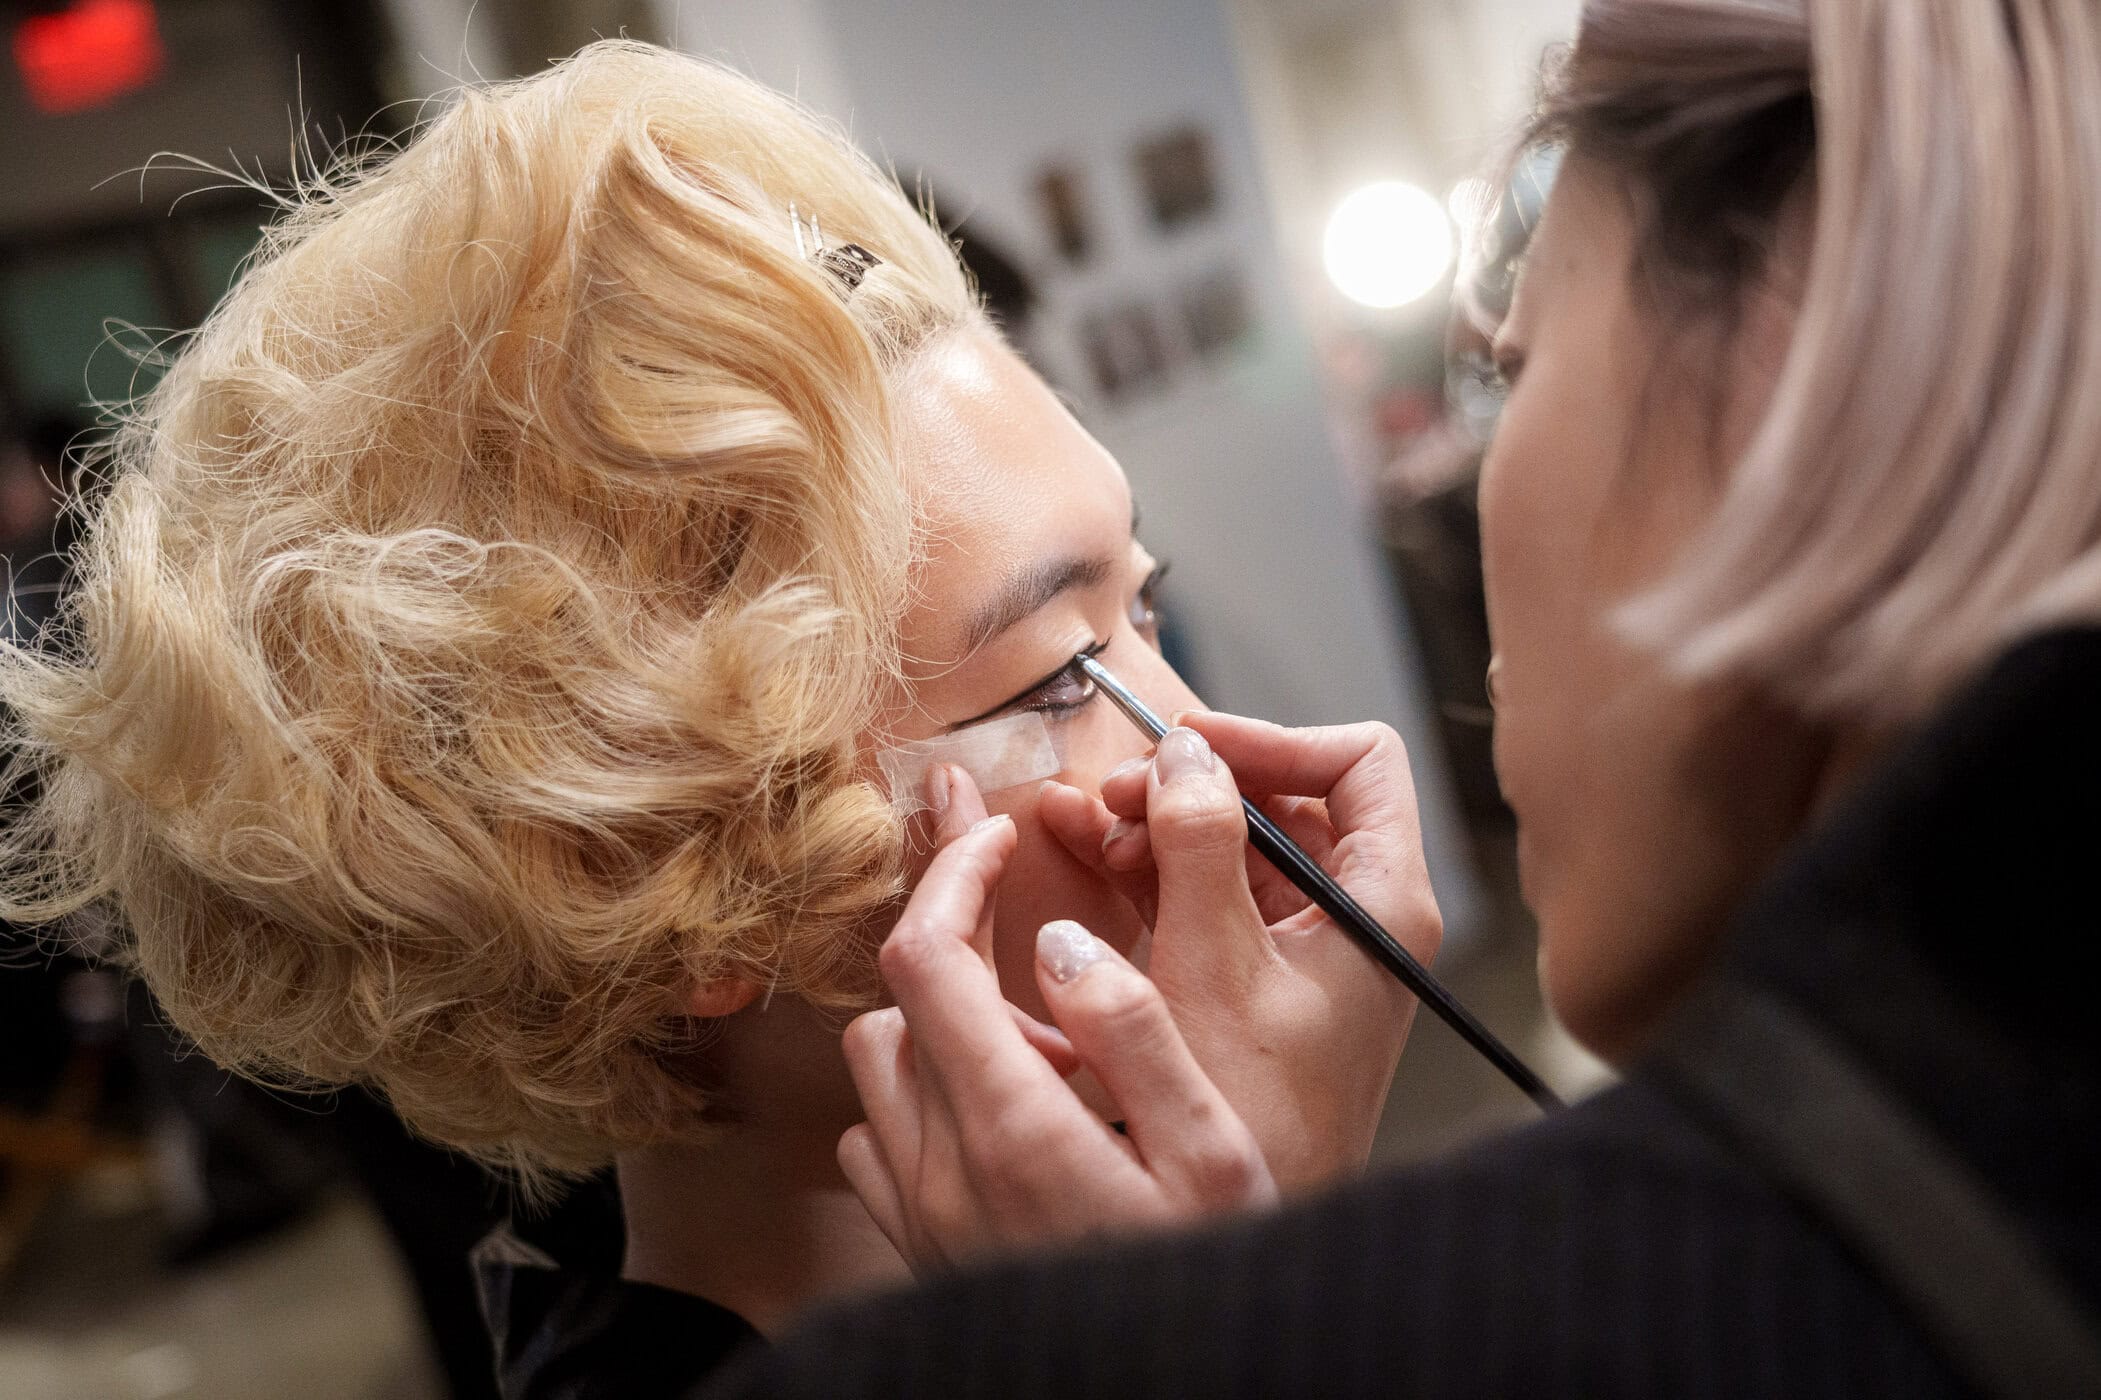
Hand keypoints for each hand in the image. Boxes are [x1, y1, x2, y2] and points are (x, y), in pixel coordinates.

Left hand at [838, 768, 1275, 1274]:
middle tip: (1048, 954)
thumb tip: (1062, 942)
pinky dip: (922, 1101)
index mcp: (1009, 1124)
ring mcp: (918, 1213)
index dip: (953, 873)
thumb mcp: (1214, 1152)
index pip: (926, 953)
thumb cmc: (1210, 1274)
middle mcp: (939, 1167)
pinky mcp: (917, 1249)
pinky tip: (1005, 1119)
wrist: (1169, 1393)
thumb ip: (1136, 1031)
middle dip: (954, 944)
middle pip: (893, 1001)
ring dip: (942, 1027)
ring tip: (1048, 1057)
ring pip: (879, 1068)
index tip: (997, 834)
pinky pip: (878, 1142)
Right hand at [1037, 713, 1439, 1187]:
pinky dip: (1155, 869)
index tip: (1187, 748)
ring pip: (1236, 842)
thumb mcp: (1215, 961)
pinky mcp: (1258, 978)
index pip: (1359, 763)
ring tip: (1083, 822)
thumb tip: (1184, 751)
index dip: (1272, 739)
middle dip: (1193, 782)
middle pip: (1285, 796)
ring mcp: (1305, 948)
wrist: (1242, 1224)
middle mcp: (1354, 916)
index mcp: (1381, 902)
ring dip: (1160, 822)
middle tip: (1117, 795)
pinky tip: (1091, 860)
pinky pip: (1210, 893)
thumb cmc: (1253, 1112)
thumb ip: (1201, 841)